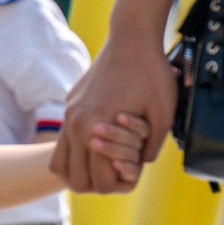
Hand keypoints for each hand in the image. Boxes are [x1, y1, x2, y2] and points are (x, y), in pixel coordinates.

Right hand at [52, 28, 176, 193]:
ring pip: (60, 166)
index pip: (100, 182)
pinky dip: (73, 156)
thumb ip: (150, 149)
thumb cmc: (151, 75)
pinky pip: (61, 144)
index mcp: (97, 130)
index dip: (120, 185)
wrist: (131, 39)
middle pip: (77, 181)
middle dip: (100, 185)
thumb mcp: (164, 116)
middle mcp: (76, 126)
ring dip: (81, 174)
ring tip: (104, 167)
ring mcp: (69, 115)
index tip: (135, 173)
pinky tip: (94, 150)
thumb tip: (137, 165)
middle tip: (120, 173)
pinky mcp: (69, 106)